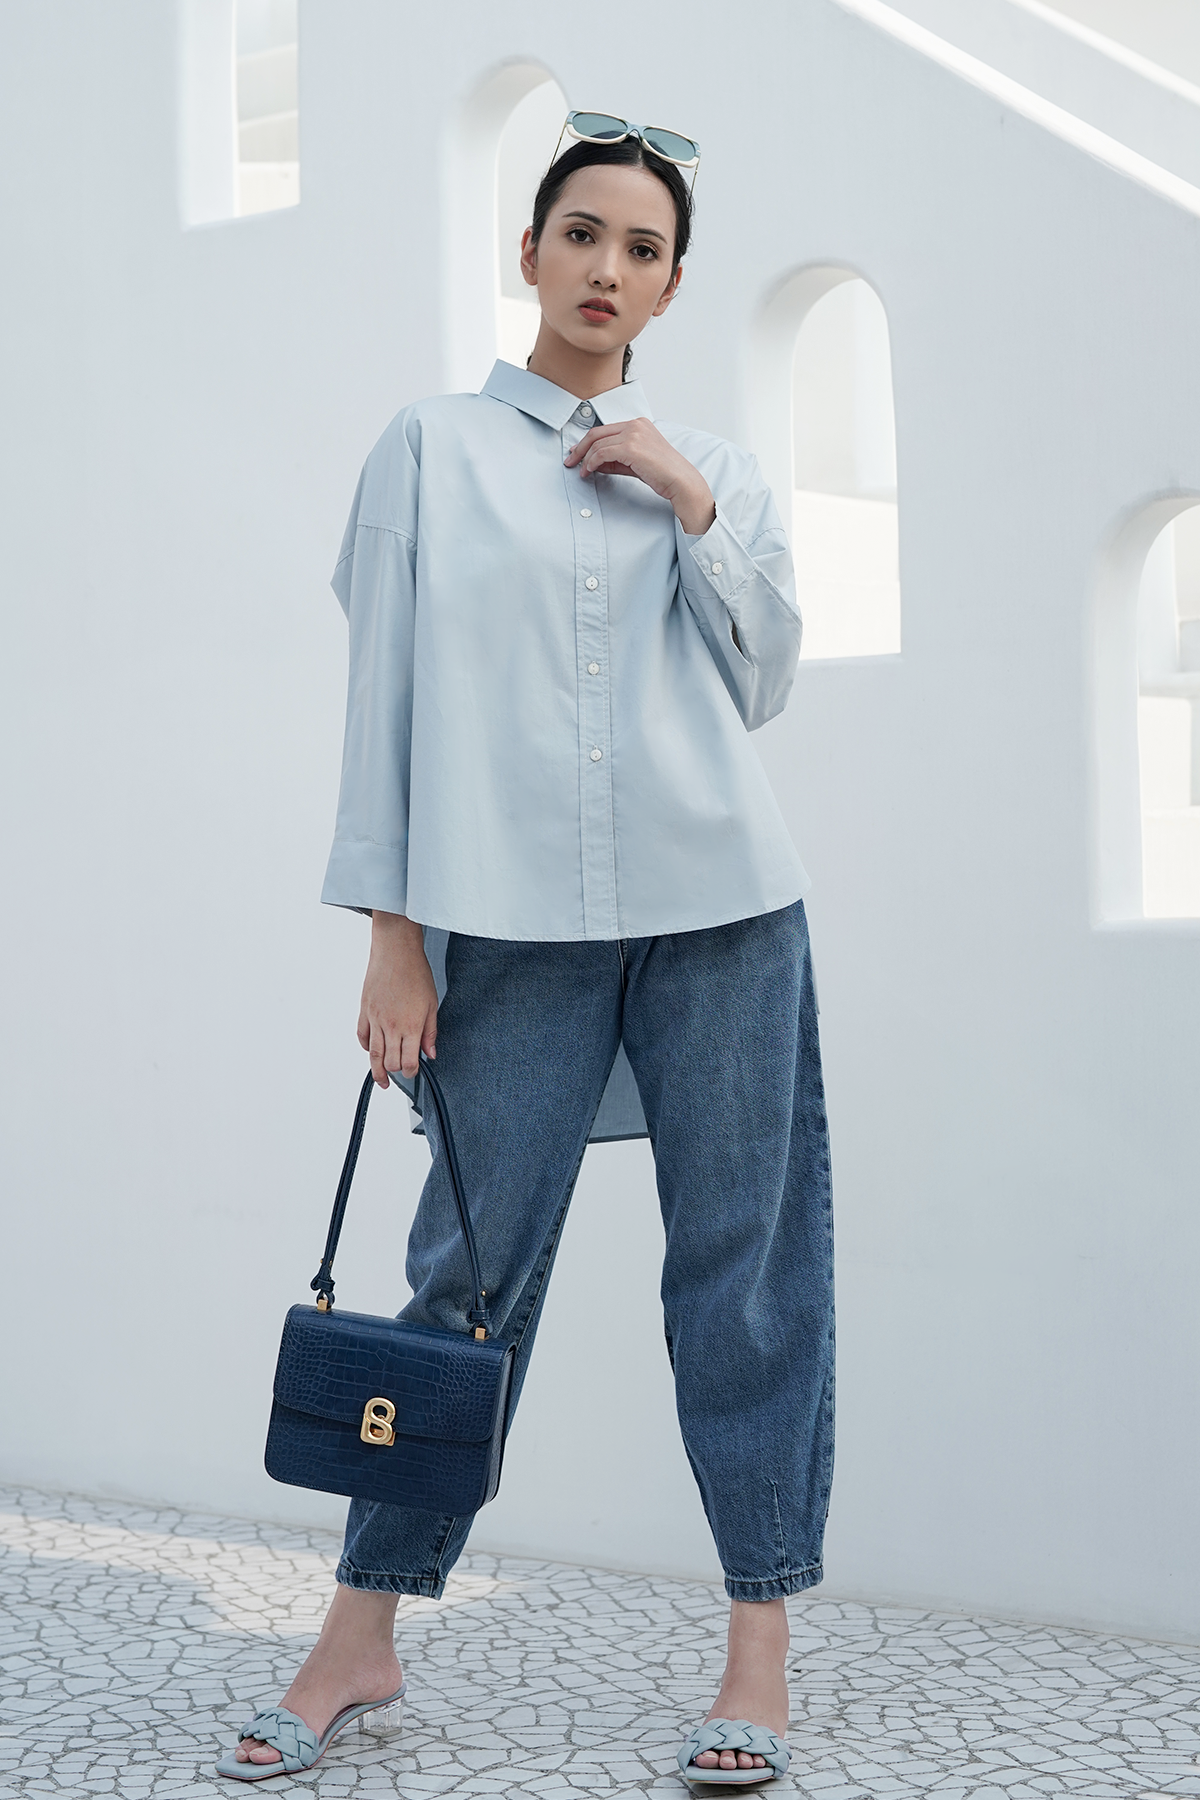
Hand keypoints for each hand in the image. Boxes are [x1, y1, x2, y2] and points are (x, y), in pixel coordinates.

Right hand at [357, 912, 437, 1085]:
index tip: (415, 1071)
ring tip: (381, 1079)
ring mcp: (374, 1019)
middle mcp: (390, 1025)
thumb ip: (431, 1032)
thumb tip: (431, 1053)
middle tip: (402, 1072)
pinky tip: (371, 1051)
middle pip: (389, 1062)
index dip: (412, 1071)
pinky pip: (362, 1036)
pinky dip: (366, 1047)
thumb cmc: (415, 973)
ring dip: (377, 1070)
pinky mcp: (364, 1011)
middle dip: (396, 1072)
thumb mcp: (432, 1004)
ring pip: (373, 1054)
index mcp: (410, 1025)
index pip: (408, 1061)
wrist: (395, 952)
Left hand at [564, 419, 715, 535]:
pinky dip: (592, 463)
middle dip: (580, 447)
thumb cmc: (663, 473)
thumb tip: (594, 463)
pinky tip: (589, 471)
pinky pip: (602, 453)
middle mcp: (635, 425)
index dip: (587, 441)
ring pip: (597, 443)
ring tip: (580, 471)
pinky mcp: (631, 447)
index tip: (578, 452)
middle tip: (570, 460)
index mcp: (638, 424)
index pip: (605, 429)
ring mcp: (633, 434)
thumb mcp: (635, 462)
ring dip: (585, 458)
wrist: (680, 480)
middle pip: (597, 432)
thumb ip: (615, 459)